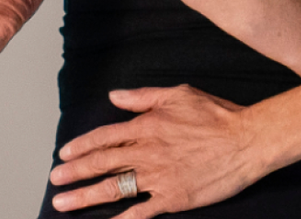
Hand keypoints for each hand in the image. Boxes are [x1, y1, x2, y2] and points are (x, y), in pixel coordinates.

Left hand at [47, 85, 270, 215]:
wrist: (247, 141)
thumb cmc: (216, 115)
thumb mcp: (176, 94)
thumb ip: (141, 97)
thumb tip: (114, 96)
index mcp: (145, 127)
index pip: (103, 138)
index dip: (80, 146)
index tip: (63, 154)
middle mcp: (146, 152)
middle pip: (101, 164)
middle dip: (74, 173)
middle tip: (54, 181)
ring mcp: (159, 177)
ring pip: (114, 188)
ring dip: (85, 196)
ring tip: (63, 203)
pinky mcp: (174, 198)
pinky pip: (142, 211)